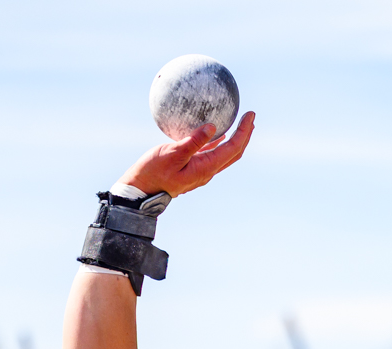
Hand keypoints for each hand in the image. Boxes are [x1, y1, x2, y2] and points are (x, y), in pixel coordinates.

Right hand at [117, 111, 255, 197]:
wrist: (141, 190)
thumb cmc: (153, 172)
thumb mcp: (172, 153)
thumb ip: (194, 141)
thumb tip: (213, 127)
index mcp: (206, 168)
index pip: (233, 148)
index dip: (244, 131)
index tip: (250, 115)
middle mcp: (207, 172)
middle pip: (234, 153)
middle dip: (244, 135)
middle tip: (250, 117)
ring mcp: (200, 172)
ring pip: (224, 155)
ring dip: (235, 140)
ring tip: (240, 125)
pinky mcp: (192, 169)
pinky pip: (211, 154)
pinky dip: (219, 143)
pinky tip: (217, 134)